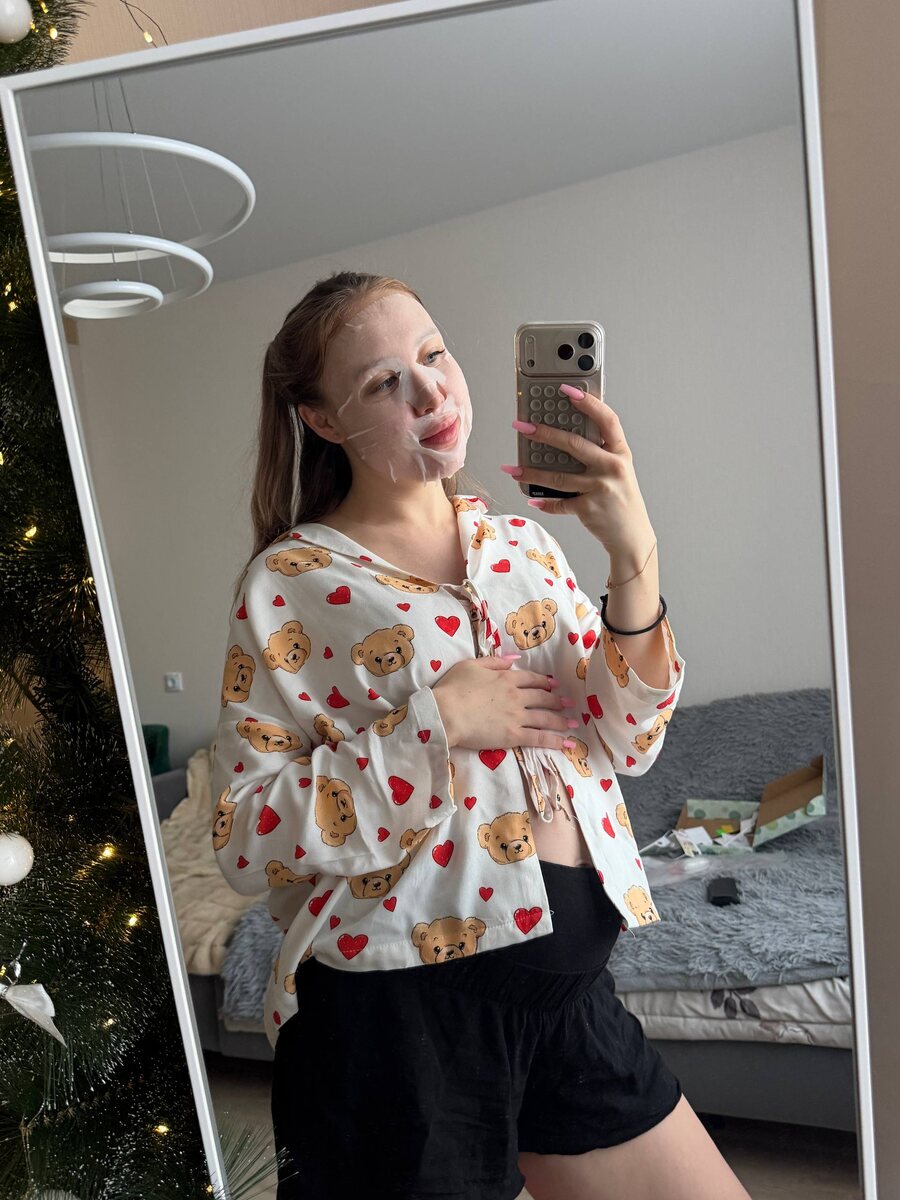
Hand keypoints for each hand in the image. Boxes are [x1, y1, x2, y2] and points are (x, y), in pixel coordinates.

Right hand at [432, 656, 577, 751]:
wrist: (446, 712)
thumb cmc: (453, 688)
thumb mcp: (471, 665)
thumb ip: (494, 661)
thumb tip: (514, 659)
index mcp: (506, 678)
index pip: (531, 679)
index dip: (544, 681)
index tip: (554, 684)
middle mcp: (516, 696)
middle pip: (542, 698)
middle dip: (557, 700)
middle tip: (568, 703)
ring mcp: (517, 716)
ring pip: (545, 718)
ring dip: (561, 720)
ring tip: (572, 723)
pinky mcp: (513, 735)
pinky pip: (539, 738)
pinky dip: (555, 741)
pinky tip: (568, 744)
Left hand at [502, 383, 653, 556]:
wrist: (632, 537)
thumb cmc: (621, 500)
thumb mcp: (620, 471)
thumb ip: (601, 453)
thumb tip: (565, 437)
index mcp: (620, 453)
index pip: (607, 420)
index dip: (588, 402)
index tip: (566, 390)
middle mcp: (612, 468)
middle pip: (574, 444)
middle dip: (544, 434)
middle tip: (522, 426)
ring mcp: (601, 488)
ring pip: (558, 477)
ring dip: (531, 472)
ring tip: (512, 468)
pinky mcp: (589, 509)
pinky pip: (559, 503)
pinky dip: (544, 502)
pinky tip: (531, 498)